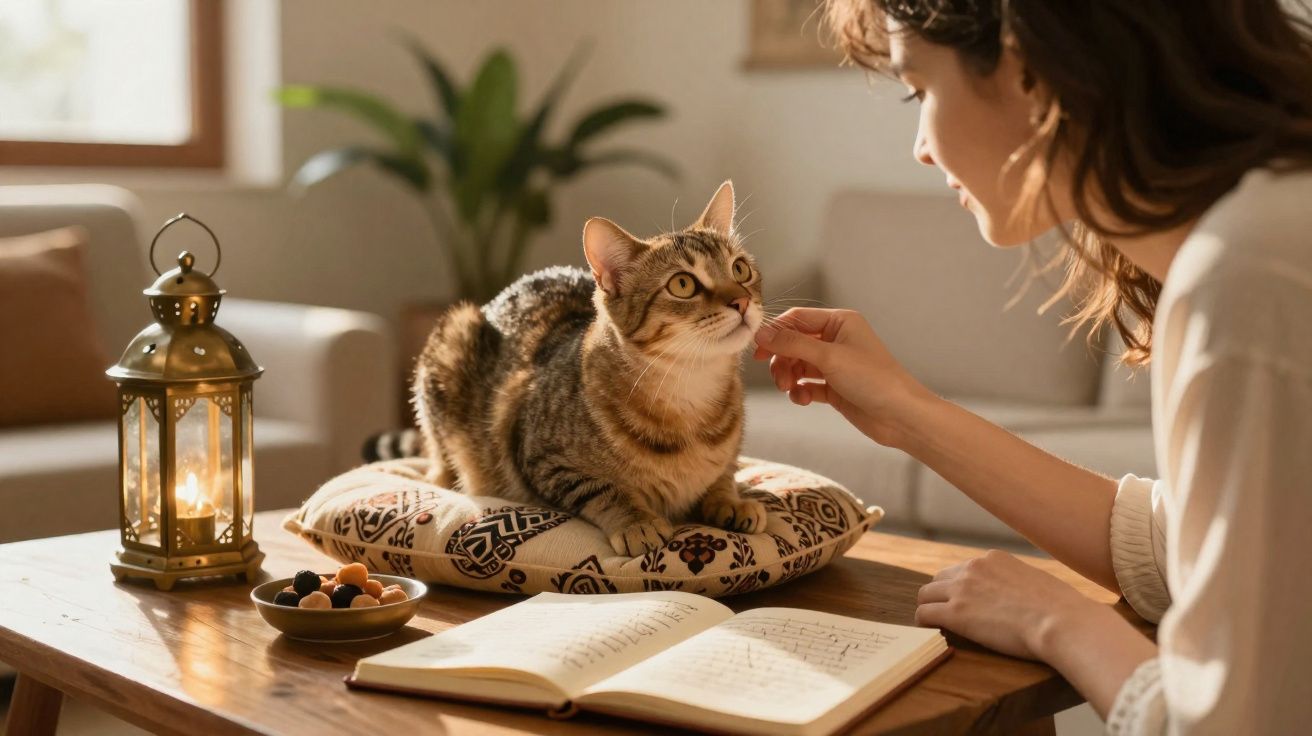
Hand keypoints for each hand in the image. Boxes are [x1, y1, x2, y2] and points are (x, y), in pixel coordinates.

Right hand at [753, 308, 933, 447]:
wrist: (901, 417)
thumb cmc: (874, 380)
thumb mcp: (829, 357)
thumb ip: (792, 343)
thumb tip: (761, 332)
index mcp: (840, 322)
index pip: (797, 319)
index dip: (775, 332)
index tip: (756, 349)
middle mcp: (837, 340)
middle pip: (793, 343)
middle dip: (782, 360)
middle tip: (778, 378)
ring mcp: (835, 365)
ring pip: (798, 365)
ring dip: (788, 377)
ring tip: (789, 390)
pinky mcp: (835, 388)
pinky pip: (807, 384)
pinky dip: (800, 392)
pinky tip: (803, 400)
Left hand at [915, 549, 1104, 659]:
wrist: (1061, 621)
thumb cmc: (1061, 608)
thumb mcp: (1037, 581)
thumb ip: (1020, 582)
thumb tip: (1023, 595)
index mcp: (994, 559)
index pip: (964, 569)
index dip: (960, 587)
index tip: (962, 600)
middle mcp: (973, 569)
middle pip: (940, 579)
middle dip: (940, 595)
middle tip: (943, 612)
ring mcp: (962, 590)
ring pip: (926, 594)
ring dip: (928, 607)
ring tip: (932, 623)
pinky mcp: (955, 613)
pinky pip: (924, 614)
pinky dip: (922, 622)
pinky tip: (928, 632)